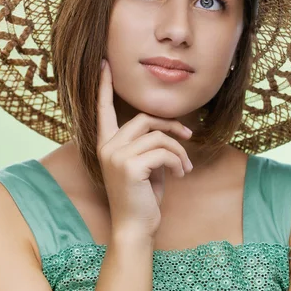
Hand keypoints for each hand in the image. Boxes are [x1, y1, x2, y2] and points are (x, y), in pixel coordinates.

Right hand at [96, 59, 193, 239]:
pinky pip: (164, 151)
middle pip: (144, 119)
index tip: (105, 63)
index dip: (104, 86)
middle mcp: (106, 146)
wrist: (135, 227)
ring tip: (185, 167)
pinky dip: (179, 161)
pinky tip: (181, 175)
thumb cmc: (142, 196)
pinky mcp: (129, 165)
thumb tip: (170, 127)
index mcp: (106, 143)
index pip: (103, 109)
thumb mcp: (145, 164)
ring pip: (158, 135)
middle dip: (171, 126)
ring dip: (179, 151)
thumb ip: (148, 142)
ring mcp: (115, 155)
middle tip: (188, 137)